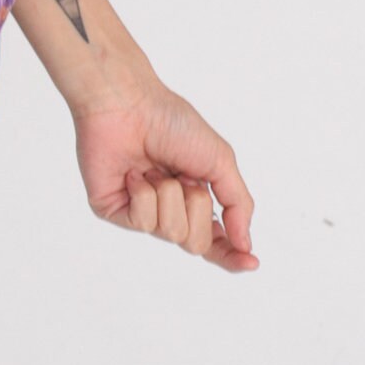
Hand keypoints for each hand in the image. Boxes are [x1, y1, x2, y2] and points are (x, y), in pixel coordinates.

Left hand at [71, 74, 258, 271]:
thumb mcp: (219, 159)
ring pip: (171, 233)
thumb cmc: (170, 121)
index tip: (251, 262)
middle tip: (183, 176)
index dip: (233, 256)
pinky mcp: (112, 209)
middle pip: (196, 243)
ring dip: (171, 195)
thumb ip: (237, 203)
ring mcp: (138, 211)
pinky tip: (134, 173)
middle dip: (197, 207)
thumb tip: (245, 244)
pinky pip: (142, 222)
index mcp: (192, 198)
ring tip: (155, 169)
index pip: (215, 242)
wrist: (126, 102)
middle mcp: (166, 209)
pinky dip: (145, 194)